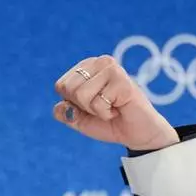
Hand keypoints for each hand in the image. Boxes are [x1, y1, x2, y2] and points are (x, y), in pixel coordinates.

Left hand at [53, 55, 179, 150]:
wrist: (136, 133)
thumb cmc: (109, 123)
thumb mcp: (79, 120)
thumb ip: (65, 113)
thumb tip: (59, 106)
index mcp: (87, 67)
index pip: (61, 86)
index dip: (72, 103)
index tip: (92, 104)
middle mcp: (99, 62)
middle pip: (68, 89)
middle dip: (83, 106)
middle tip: (103, 106)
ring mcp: (112, 68)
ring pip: (81, 95)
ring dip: (95, 110)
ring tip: (111, 106)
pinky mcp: (122, 80)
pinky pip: (97, 103)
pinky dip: (106, 113)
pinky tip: (119, 108)